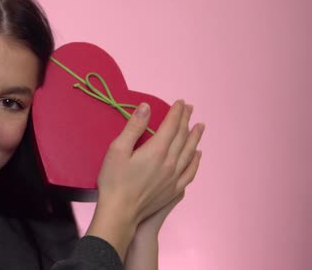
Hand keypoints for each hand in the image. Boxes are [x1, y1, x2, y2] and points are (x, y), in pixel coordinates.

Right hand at [86, 100, 204, 259]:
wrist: (120, 212)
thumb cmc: (114, 181)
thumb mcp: (117, 149)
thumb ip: (133, 127)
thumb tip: (146, 107)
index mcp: (157, 150)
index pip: (171, 126)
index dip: (176, 113)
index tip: (181, 102)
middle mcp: (170, 162)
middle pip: (182, 137)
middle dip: (186, 120)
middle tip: (190, 108)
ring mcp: (174, 178)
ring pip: (189, 153)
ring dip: (195, 138)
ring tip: (200, 127)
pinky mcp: (173, 190)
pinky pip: (190, 172)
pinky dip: (195, 161)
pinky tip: (197, 155)